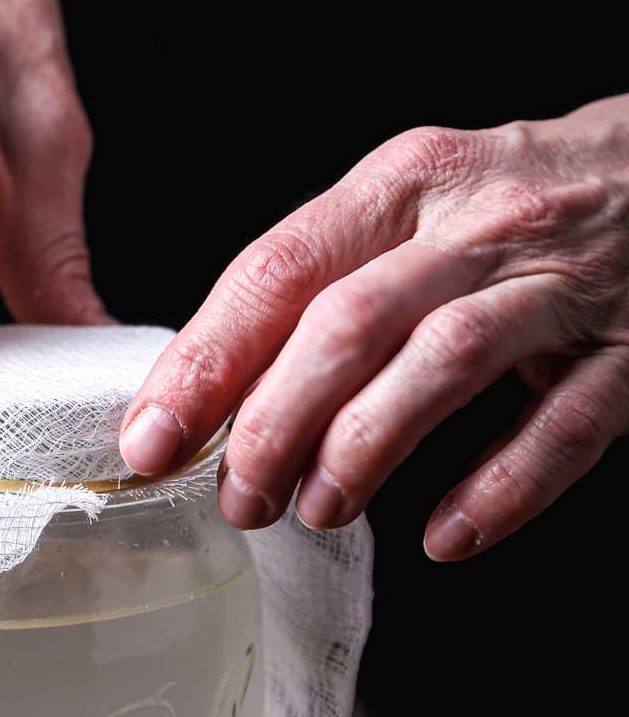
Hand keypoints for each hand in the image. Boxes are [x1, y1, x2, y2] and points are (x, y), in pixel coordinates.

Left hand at [120, 99, 628, 559]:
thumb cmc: (521, 200)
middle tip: (237, 497)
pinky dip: (500, 487)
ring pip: (442, 362)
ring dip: (362, 447)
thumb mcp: (418, 203)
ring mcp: (561, 285)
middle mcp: (477, 222)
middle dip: (272, 421)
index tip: (153, 436)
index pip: (279, 269)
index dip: (206, 361)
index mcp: (404, 182)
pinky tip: (446, 534)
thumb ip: (329, 278)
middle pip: (348, 321)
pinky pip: (564, 426)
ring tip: (316, 511)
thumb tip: (214, 384)